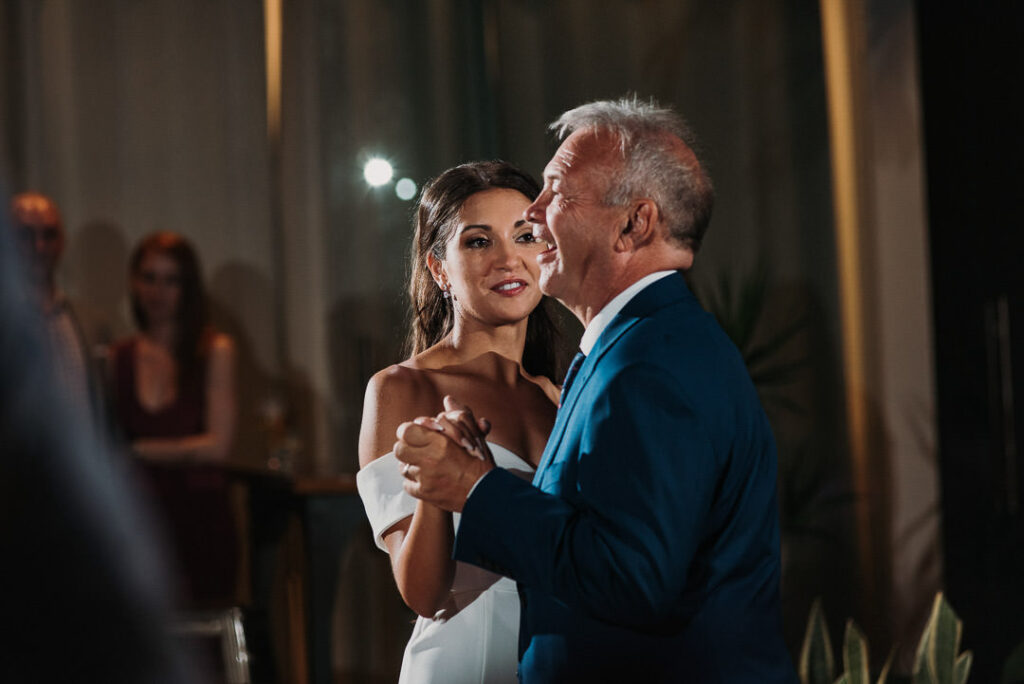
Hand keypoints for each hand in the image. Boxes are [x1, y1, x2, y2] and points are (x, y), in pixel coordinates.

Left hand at [395, 396, 494, 511]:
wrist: (486, 493)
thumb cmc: (481, 463)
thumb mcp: (473, 435)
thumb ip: (459, 415)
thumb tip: (448, 399)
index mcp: (441, 443)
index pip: (406, 431)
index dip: (409, 431)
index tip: (417, 434)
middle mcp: (430, 460)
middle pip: (399, 449)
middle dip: (407, 448)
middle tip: (417, 449)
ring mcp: (425, 479)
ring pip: (403, 467)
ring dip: (411, 464)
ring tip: (425, 465)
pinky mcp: (424, 494)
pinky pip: (408, 485)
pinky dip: (415, 482)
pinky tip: (427, 479)